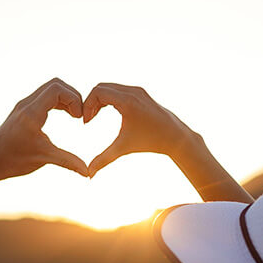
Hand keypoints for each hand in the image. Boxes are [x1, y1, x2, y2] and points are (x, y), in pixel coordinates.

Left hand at [0, 79, 89, 183]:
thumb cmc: (13, 160)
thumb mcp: (43, 159)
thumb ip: (68, 162)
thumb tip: (88, 172)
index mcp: (32, 113)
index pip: (57, 89)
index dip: (74, 99)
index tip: (79, 117)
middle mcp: (27, 104)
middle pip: (55, 84)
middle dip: (72, 96)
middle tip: (79, 115)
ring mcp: (24, 105)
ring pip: (49, 89)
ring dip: (65, 98)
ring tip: (75, 116)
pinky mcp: (23, 110)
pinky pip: (44, 97)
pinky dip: (57, 102)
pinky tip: (65, 116)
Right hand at [84, 82, 251, 202]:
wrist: (176, 137)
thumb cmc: (151, 142)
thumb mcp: (124, 149)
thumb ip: (103, 160)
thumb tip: (88, 175)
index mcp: (127, 101)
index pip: (98, 92)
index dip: (87, 105)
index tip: (86, 122)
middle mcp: (133, 92)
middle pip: (102, 87)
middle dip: (91, 102)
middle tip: (88, 119)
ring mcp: (138, 91)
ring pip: (110, 87)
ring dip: (99, 100)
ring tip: (94, 116)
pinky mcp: (141, 93)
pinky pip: (119, 90)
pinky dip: (109, 98)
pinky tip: (106, 112)